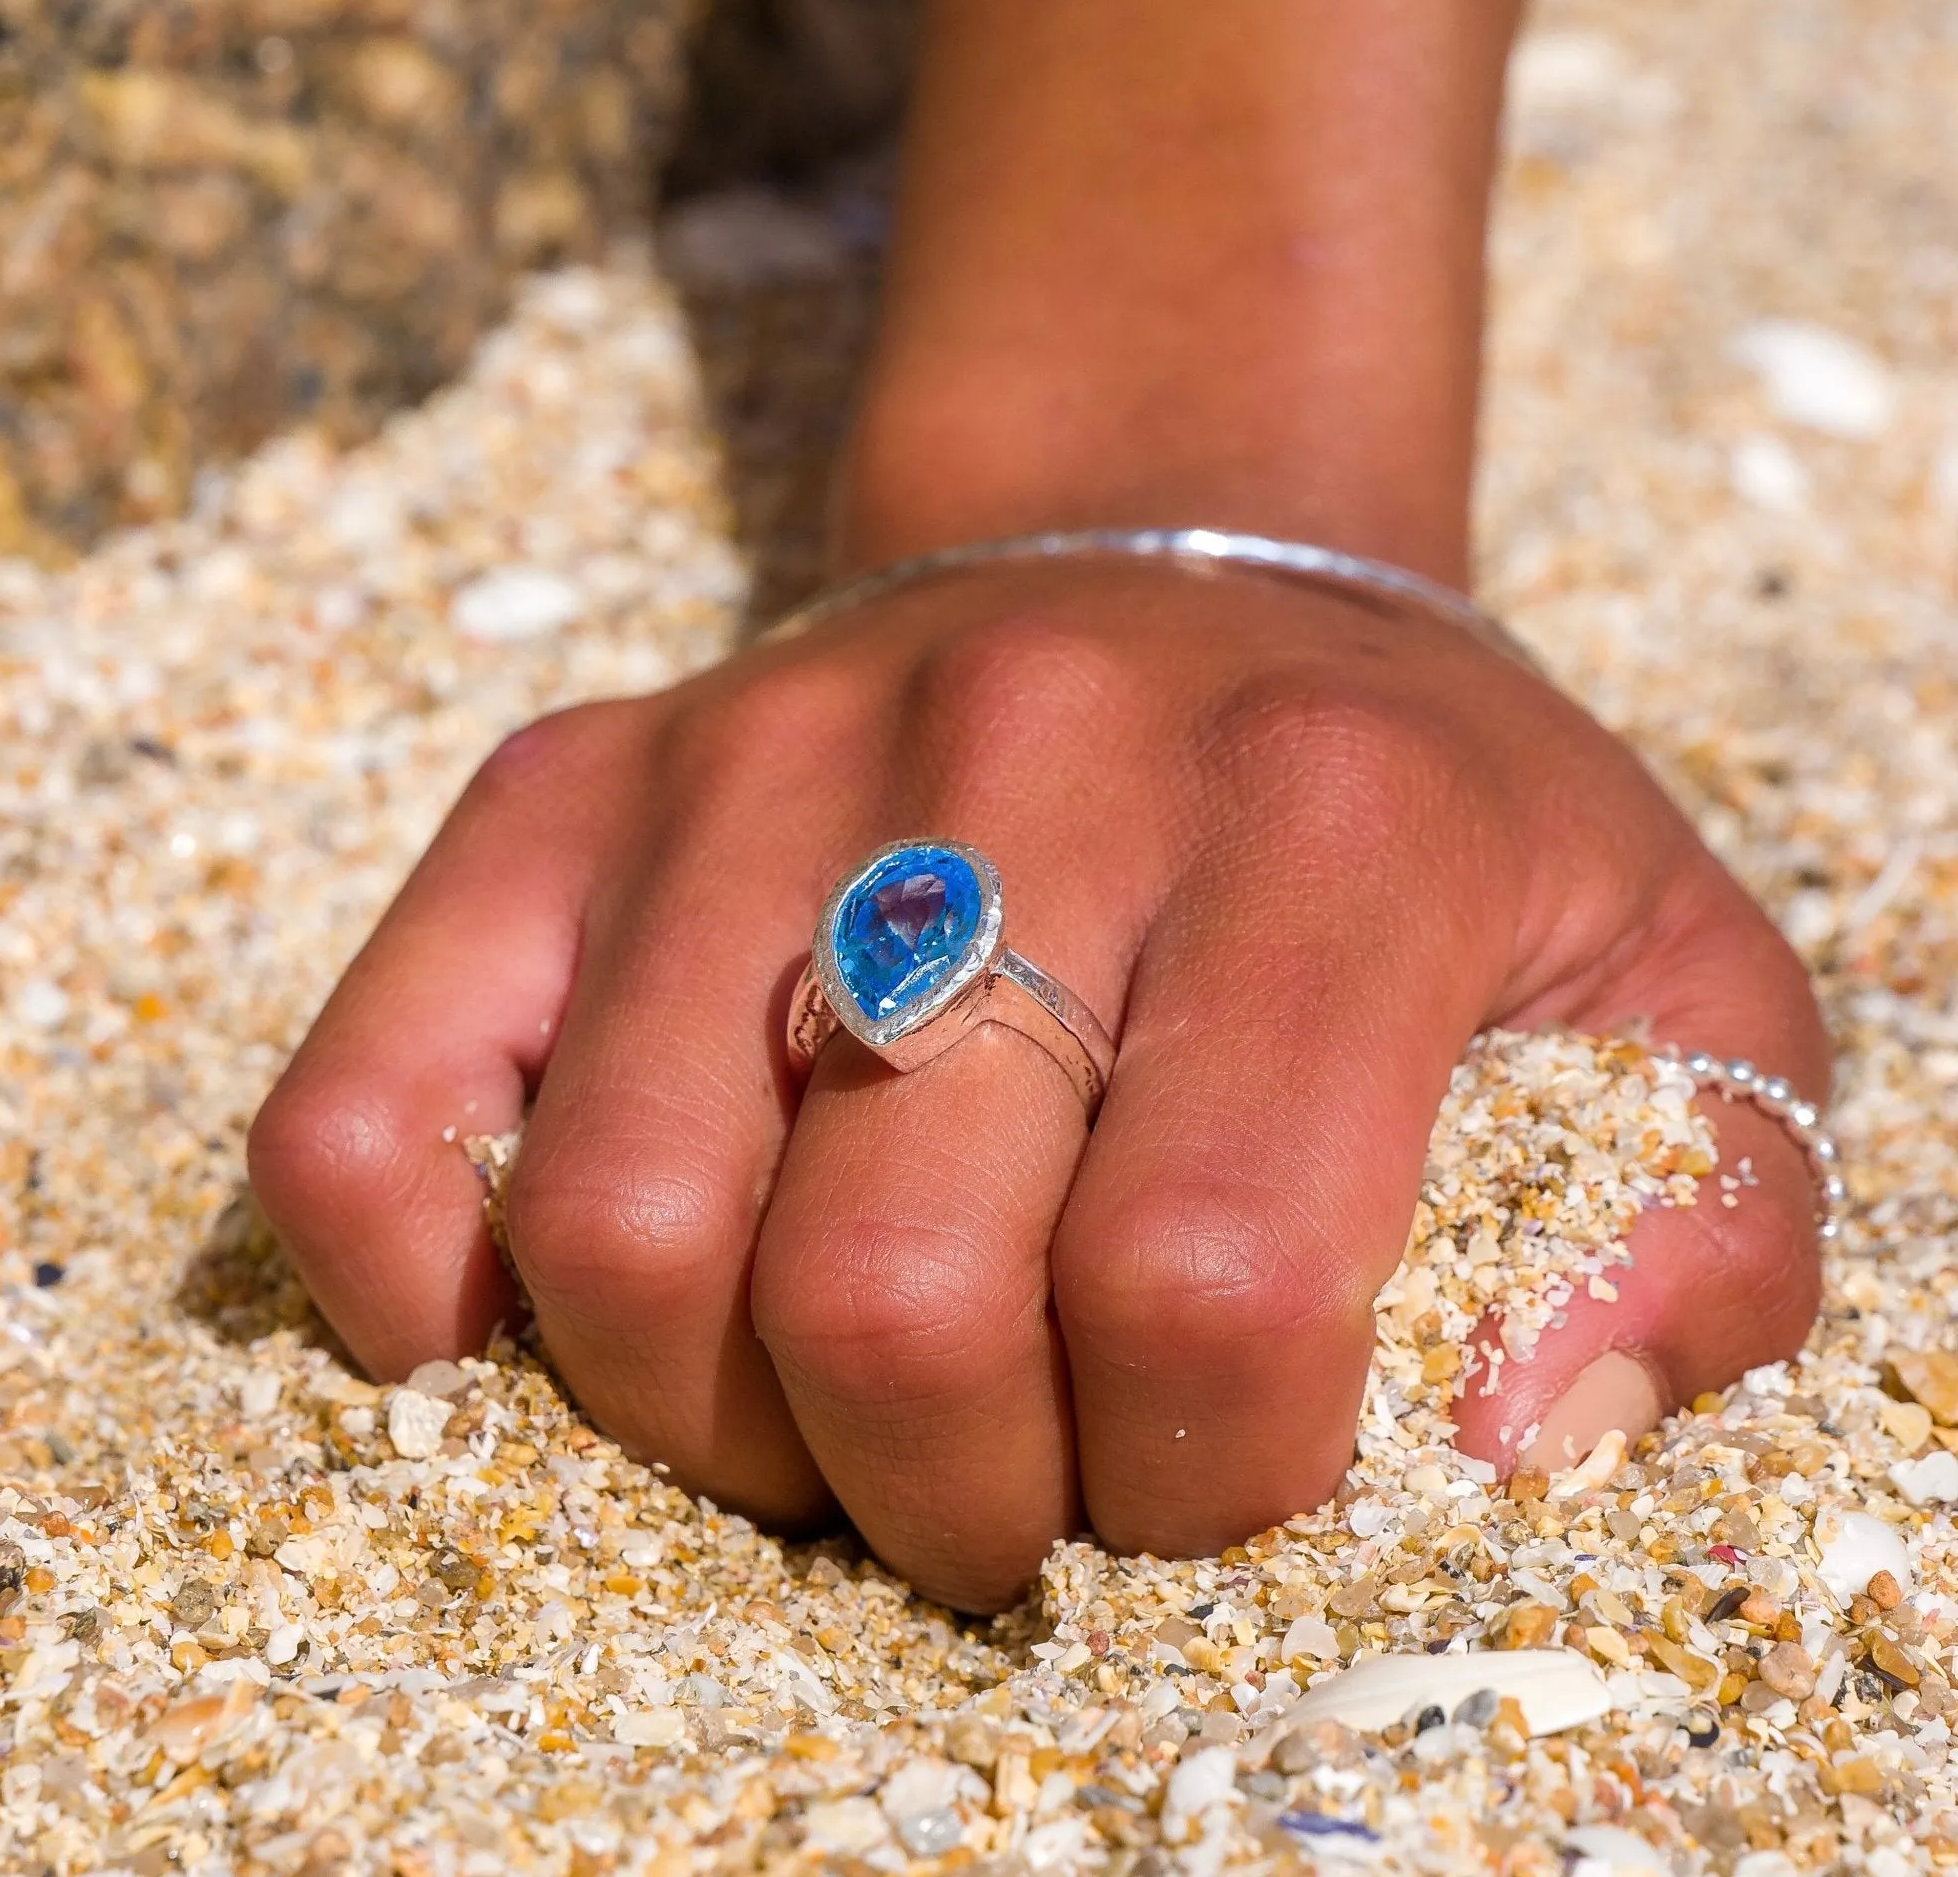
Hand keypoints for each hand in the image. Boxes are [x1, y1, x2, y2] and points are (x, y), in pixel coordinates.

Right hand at [248, 557, 1825, 1610]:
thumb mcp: (1669, 992)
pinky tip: (512, 1331)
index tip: (1208, 1471)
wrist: (1187, 565)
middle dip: (942, 1503)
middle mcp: (1023, 746)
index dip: (1203, 1480)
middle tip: (1006, 1491)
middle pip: (885, 1290)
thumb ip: (1692, 1239)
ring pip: (615, 1227)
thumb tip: (1496, 1455)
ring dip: (711, 1429)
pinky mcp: (574, 781)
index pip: (1211, 1280)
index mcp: (1334, 821)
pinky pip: (375, 1078)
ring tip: (826, 1409)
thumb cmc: (1425, 833)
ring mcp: (756, 754)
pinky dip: (405, 1266)